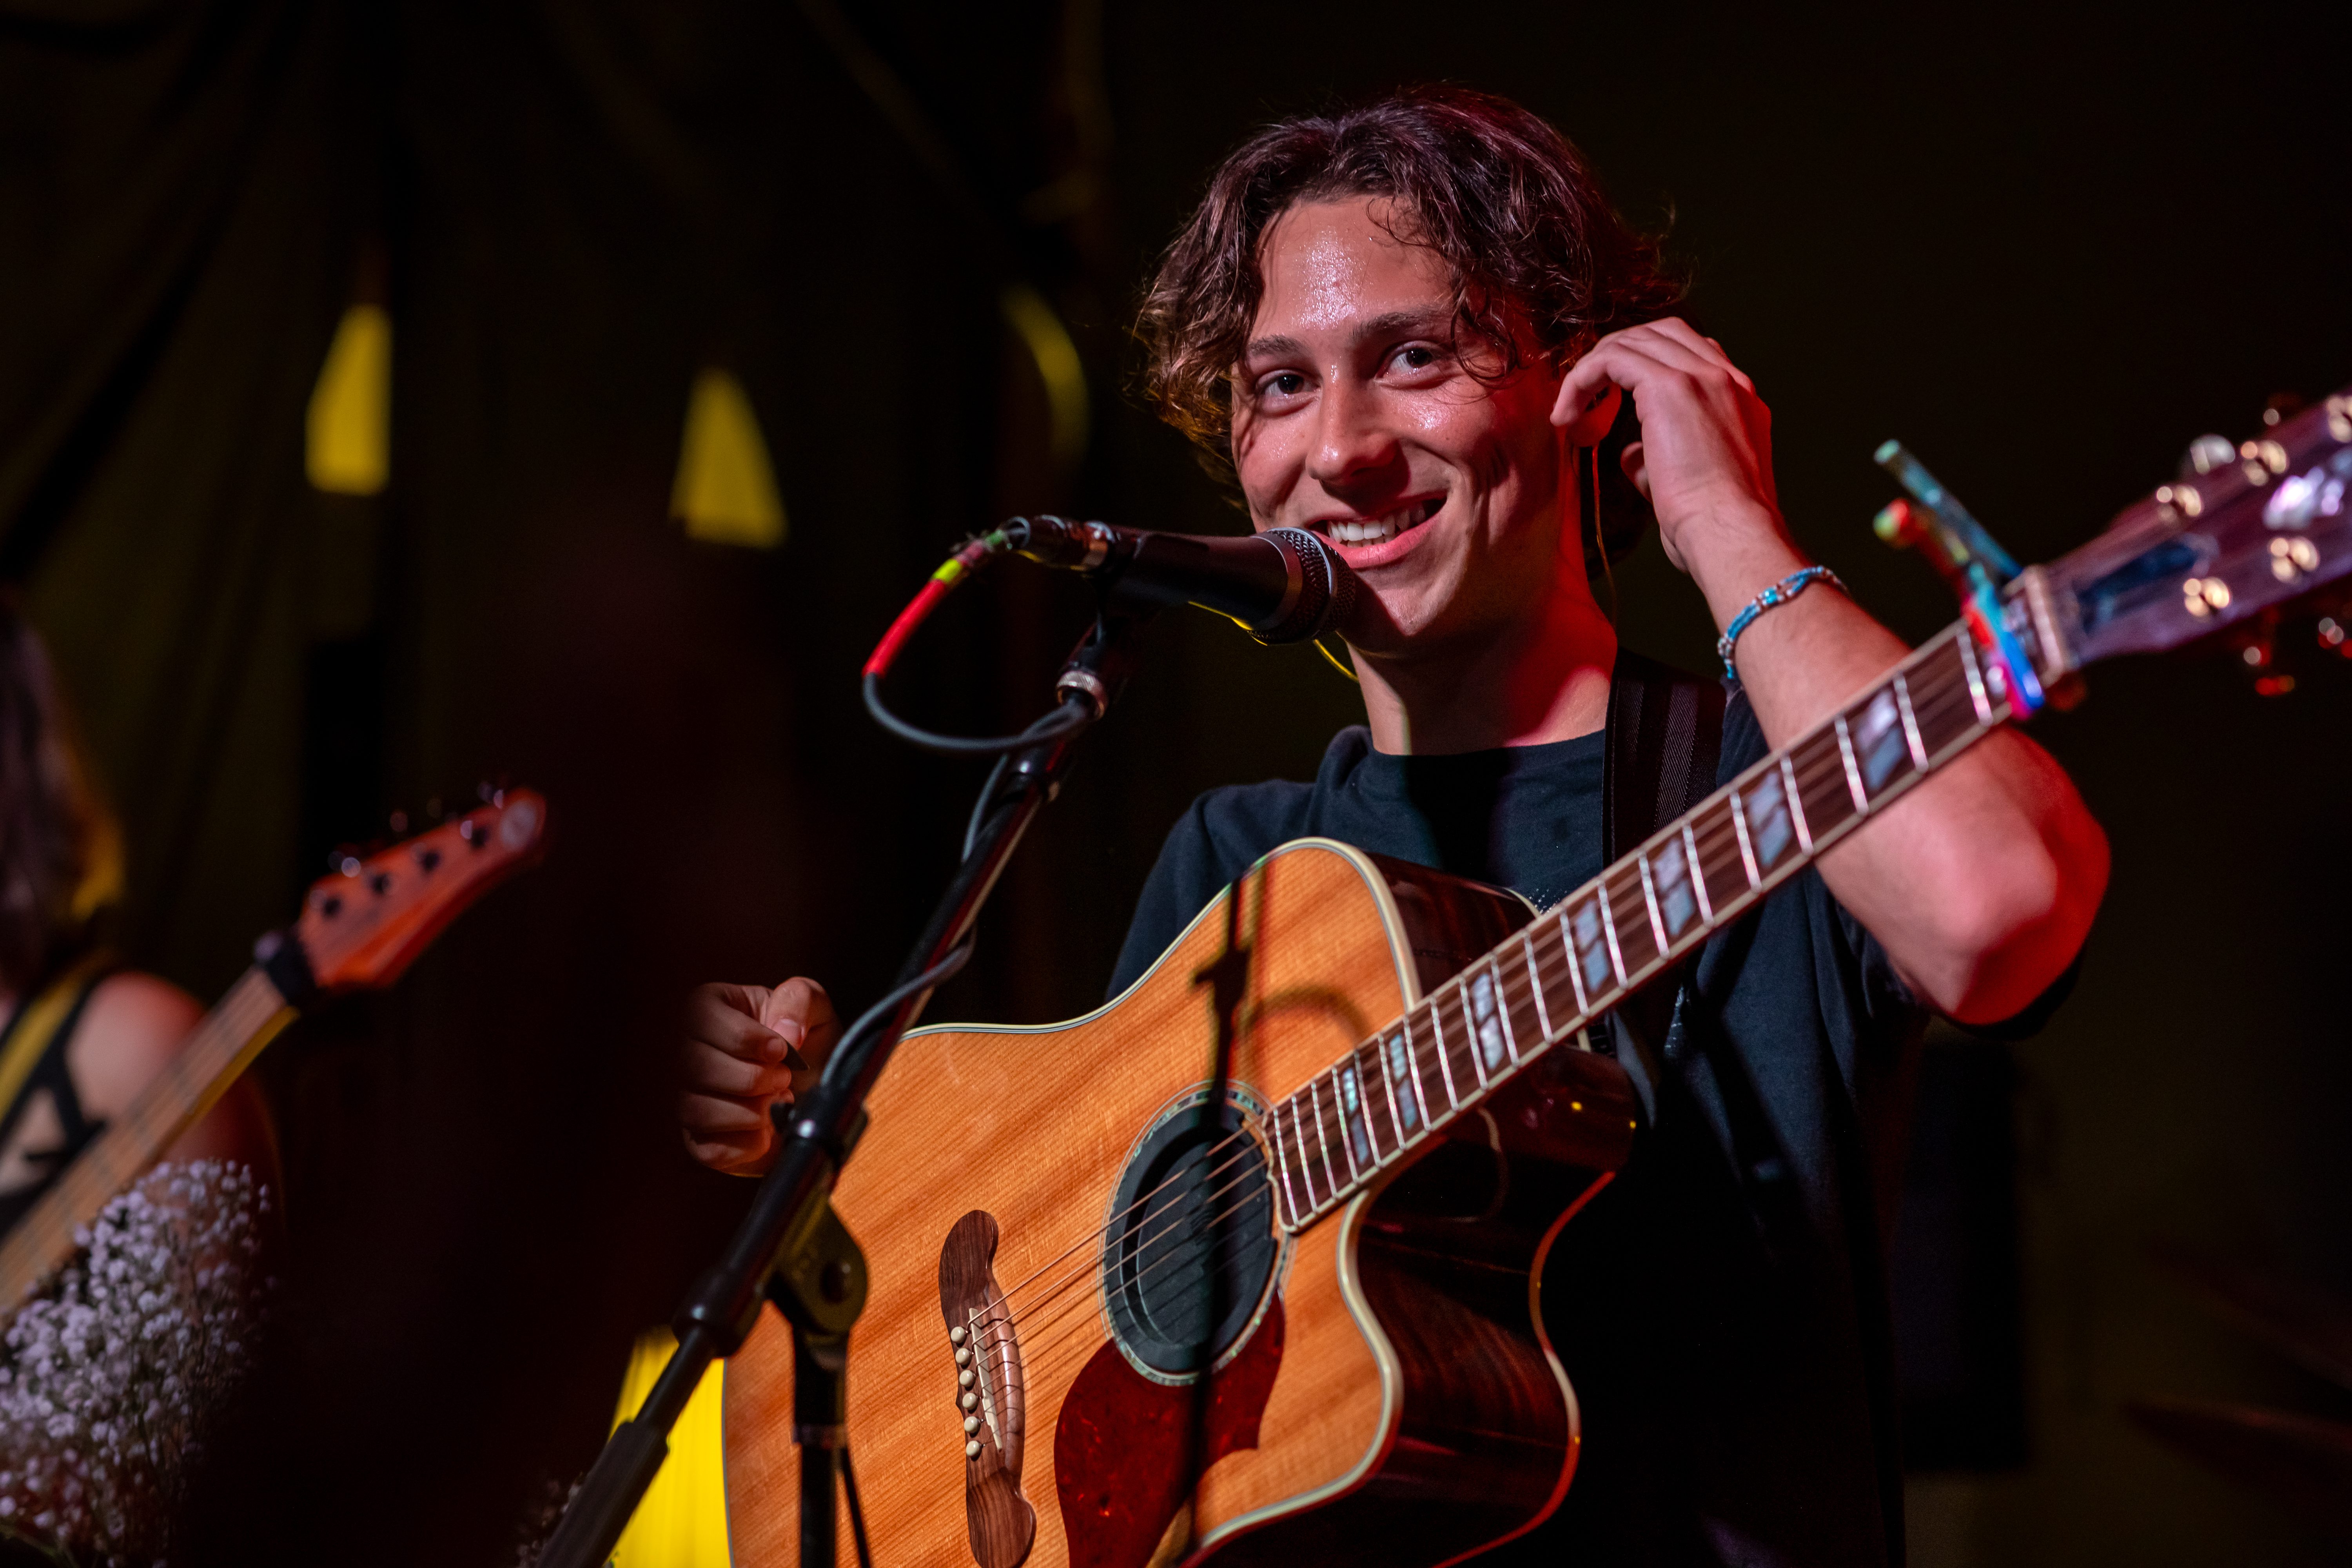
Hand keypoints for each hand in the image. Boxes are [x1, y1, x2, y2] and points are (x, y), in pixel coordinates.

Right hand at [677, 978, 838, 1175]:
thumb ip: (799, 1000)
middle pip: (697, 1068)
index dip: (748, 1040)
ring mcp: (686, 1100)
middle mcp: (683, 1054)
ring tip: (779, 1101)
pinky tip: (770, 1130)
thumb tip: (784, 1033)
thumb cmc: (807, 1044)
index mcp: (706, 1009)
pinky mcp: (699, 1142)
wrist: (815, 1092)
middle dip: (754, 1078)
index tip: (782, 1051)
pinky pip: (712, 1149)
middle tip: (785, 1079)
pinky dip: (751, 1143)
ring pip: (699, 1110)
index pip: (701, 1020)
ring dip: (753, 1111)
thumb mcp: (814, 1008)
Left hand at [1551, 318, 1787, 580]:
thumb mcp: (1686, 483)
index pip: (1689, 354)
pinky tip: (1566, 413)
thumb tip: (1630, 454)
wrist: (1730, 532)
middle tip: (1584, 395)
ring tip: (1568, 408)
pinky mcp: (1671, 386)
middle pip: (1661, 333)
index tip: (1611, 398)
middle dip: (1616, 356)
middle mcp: (1726, 379)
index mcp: (1738, 399)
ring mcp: (1702, 377)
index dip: (1643, 366)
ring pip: (1634, 341)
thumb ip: (1657, 459)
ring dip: (1593, 369)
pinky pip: (1612, 359)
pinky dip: (1582, 379)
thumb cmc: (1711, 524)